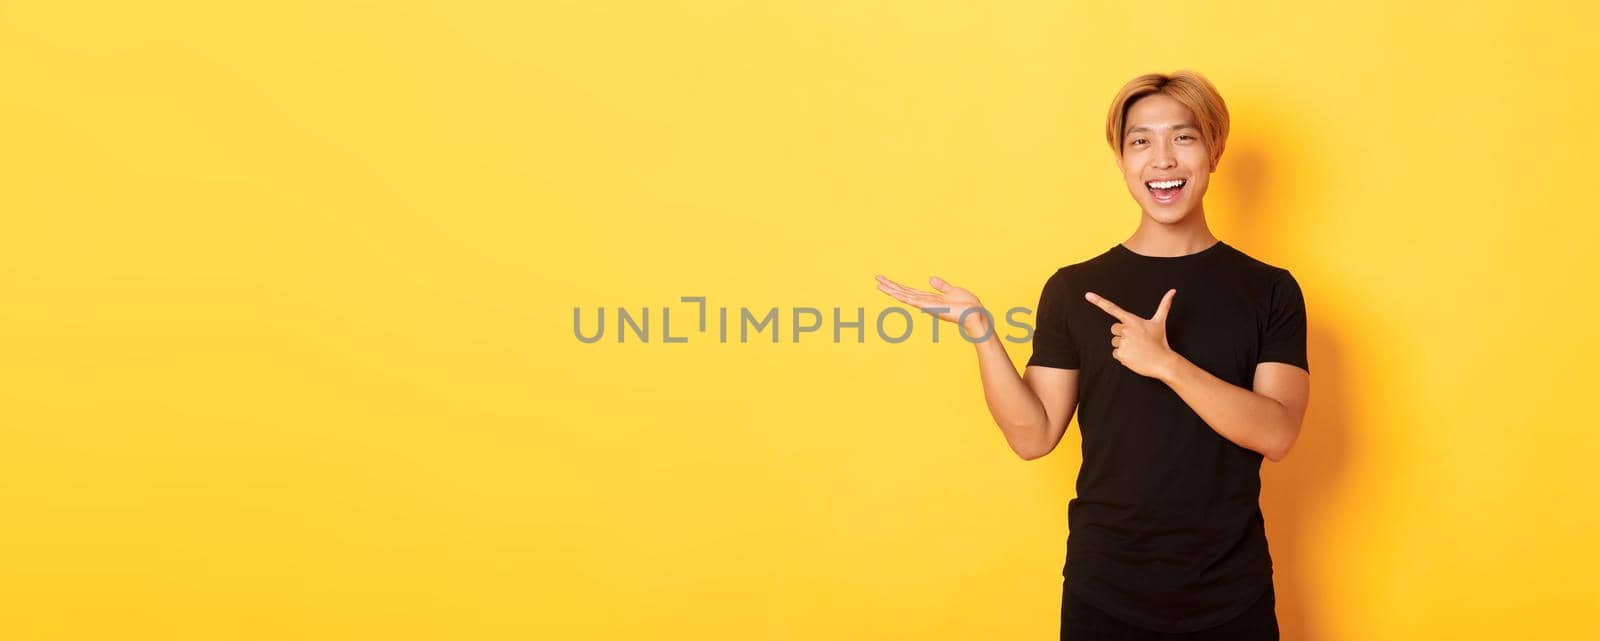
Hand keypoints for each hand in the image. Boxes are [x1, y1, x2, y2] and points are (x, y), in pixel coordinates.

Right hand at [875, 274, 991, 338]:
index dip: (898, 286)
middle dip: (890, 286)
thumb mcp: (952, 290)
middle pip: (903, 292)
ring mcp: (926, 305)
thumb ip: (941, 285)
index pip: (910, 291)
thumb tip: (931, 279)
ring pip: (904, 296)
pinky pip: (913, 300)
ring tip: (879, 284)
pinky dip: (902, 296)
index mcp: (929, 298)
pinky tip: (894, 292)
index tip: (886, 280)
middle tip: (876, 279)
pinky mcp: (930, 307)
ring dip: (891, 290)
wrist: (974, 314)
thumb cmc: (967, 305)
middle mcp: (925, 302)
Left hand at [1084, 289, 1178, 378]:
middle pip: (1113, 330)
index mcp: (1132, 320)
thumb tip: (1173, 290)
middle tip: (1136, 340)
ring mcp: (1123, 342)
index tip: (1087, 295)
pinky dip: (1123, 356)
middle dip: (1122, 335)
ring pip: (1115, 342)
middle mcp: (1126, 330)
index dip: (1099, 301)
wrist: (1162, 362)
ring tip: (1137, 349)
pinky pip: (1116, 354)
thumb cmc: (1160, 340)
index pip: (1112, 309)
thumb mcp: (1160, 321)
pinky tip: (1134, 357)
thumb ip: (1164, 304)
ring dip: (1123, 346)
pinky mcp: (1121, 354)